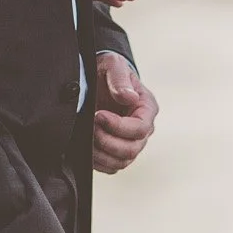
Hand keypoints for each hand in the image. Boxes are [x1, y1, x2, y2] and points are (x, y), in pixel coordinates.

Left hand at [91, 52, 155, 172]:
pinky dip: (97, 162)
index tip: (98, 115)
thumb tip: (129, 97)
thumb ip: (119, 78)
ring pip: (121, 161)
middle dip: (106, 141)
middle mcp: (143, 129)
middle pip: (131, 149)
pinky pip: (111, 167)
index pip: (140, 128)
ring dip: (100, 153)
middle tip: (90, 126)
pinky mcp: (117, 152)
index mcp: (147, 108)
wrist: (97, 79)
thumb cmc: (108, 70)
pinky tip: (85, 147)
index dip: (118, 126)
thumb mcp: (112, 65)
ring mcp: (130, 142)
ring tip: (85, 136)